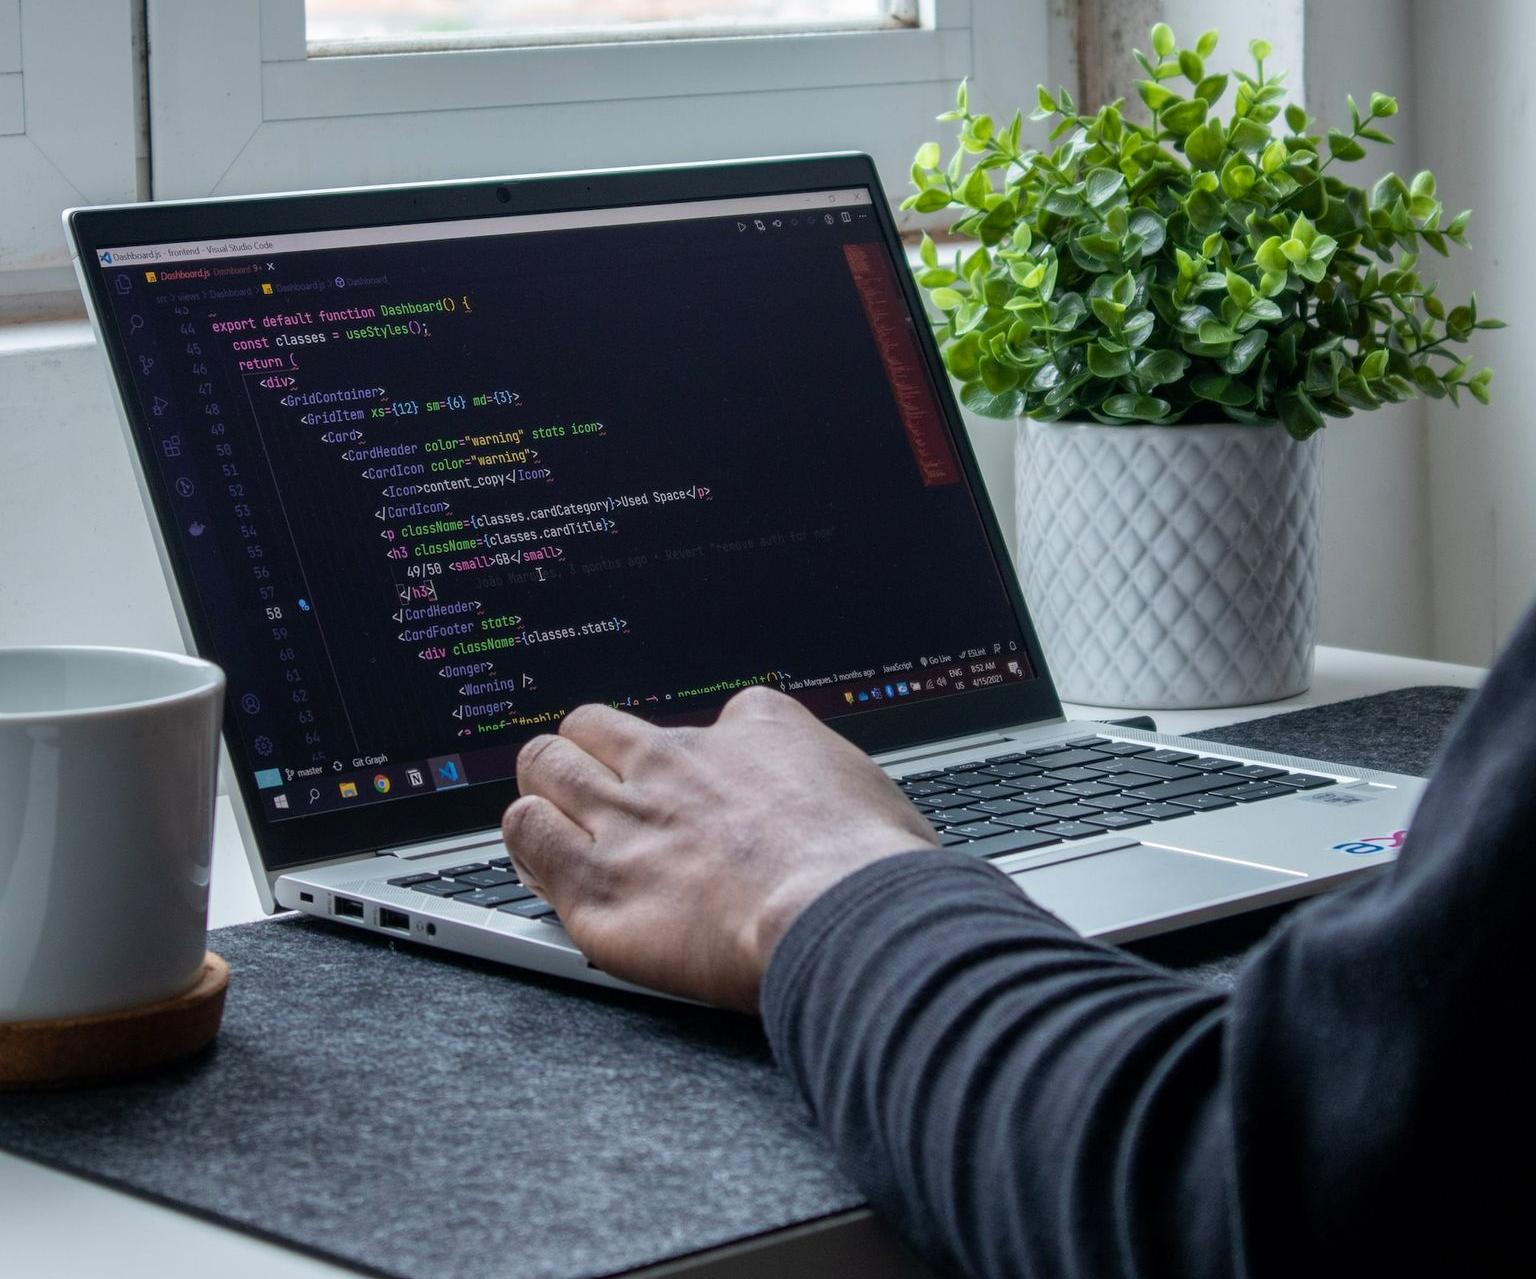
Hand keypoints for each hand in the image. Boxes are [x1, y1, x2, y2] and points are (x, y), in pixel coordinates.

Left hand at [501, 686, 937, 1010]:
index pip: (696, 723)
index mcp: (751, 730)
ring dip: (546, 788)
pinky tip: (539, 854)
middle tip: (593, 786)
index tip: (691, 789)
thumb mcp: (868, 789)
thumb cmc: (871, 867)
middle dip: (586, 751)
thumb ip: (828, 784)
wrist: (842, 914)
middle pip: (593, 726)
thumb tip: (835, 802)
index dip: (688, 758)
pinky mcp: (596, 884)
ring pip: (545, 766)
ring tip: (553, 813)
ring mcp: (629, 819)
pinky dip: (528, 839)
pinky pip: (526, 835)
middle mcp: (677, 764)